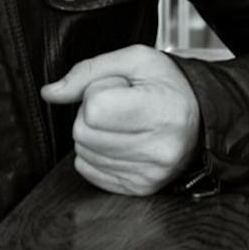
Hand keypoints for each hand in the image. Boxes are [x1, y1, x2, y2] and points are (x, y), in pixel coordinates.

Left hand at [40, 44, 200, 195]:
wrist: (198, 118)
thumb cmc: (166, 85)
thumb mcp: (134, 60)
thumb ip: (87, 72)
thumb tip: (49, 93)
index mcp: (161, 111)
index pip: (94, 107)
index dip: (98, 91)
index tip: (120, 88)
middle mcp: (158, 149)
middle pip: (83, 132)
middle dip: (91, 114)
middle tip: (119, 105)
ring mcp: (149, 174)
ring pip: (83, 153)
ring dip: (93, 133)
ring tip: (122, 122)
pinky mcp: (139, 189)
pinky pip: (88, 171)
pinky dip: (95, 153)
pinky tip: (119, 141)